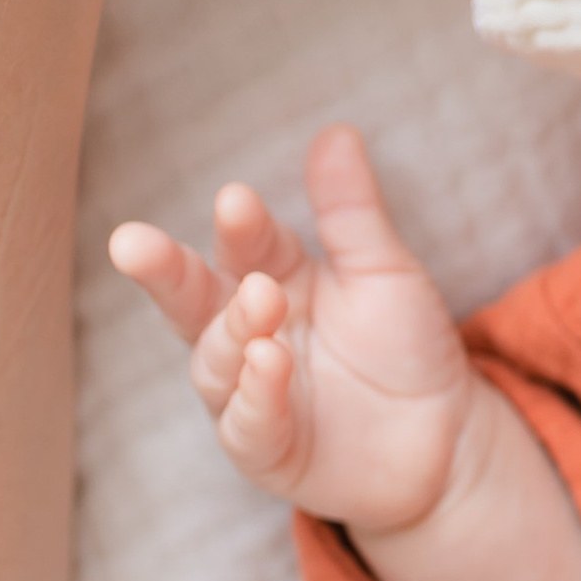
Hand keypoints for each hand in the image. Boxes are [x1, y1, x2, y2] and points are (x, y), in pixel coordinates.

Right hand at [111, 127, 472, 532]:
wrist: (447, 438)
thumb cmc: (406, 346)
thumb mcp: (386, 271)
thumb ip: (352, 211)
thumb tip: (336, 131)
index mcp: (271, 276)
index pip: (243, 244)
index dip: (239, 224)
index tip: (236, 199)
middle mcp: (246, 332)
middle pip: (191, 299)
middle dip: (163, 271)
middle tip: (133, 243)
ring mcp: (248, 393)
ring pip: (215, 361)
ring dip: (231, 331)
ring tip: (261, 303)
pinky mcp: (265, 448)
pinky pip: (248, 424)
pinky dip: (256, 397)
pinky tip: (270, 365)